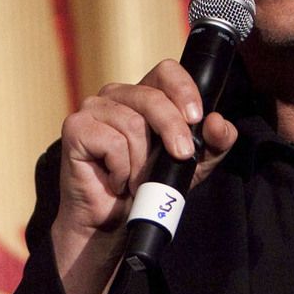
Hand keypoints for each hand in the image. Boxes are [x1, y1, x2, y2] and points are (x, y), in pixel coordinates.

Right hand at [52, 59, 238, 293]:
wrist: (112, 222)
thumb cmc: (147, 188)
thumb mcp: (192, 165)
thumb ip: (213, 143)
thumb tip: (217, 122)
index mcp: (143, 94)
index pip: (166, 71)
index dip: (184, 89)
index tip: (196, 118)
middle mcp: (115, 95)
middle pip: (151, 97)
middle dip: (172, 128)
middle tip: (182, 155)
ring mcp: (92, 108)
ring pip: (132, 125)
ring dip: (141, 162)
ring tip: (136, 180)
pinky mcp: (75, 128)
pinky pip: (110, 142)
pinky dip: (120, 169)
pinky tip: (114, 180)